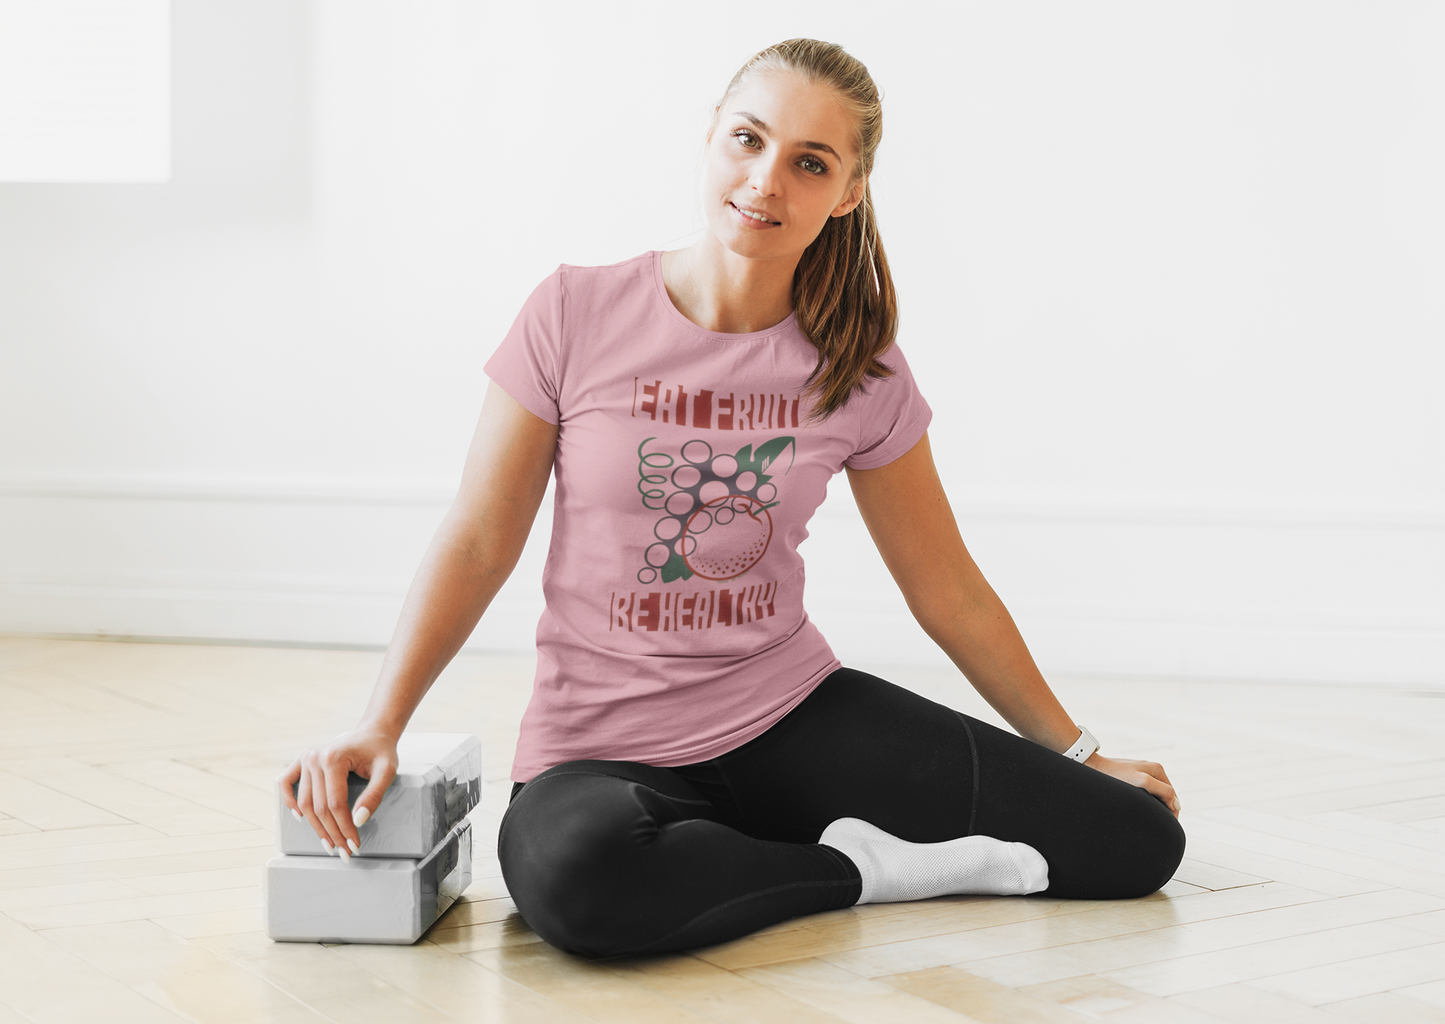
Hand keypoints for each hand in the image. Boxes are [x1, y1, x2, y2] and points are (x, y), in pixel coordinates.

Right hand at [278, 728, 398, 856]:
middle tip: (344, 852)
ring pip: (305, 802)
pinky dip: (289, 801)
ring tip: (329, 845)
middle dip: (332, 833)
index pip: (336, 804)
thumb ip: (374, 795)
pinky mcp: (302, 760)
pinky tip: (300, 818)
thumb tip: (358, 821)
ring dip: (316, 827)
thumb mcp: (387, 771)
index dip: (344, 828)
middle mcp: (315, 758)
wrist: (373, 734)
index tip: (355, 846)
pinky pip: (286, 783)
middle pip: (319, 807)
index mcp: (334, 758)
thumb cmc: (381, 751)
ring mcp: (306, 758)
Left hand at [1085, 752, 1179, 817]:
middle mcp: (1150, 769)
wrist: (1092, 767)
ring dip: (1156, 805)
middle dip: (1165, 808)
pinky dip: (1146, 802)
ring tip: (1151, 819)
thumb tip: (1176, 804)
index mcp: (1157, 769)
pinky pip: (1144, 792)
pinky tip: (1140, 810)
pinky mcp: (1130, 777)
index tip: (1170, 825)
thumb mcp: (1143, 783)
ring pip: (1154, 794)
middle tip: (1161, 824)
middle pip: (1164, 794)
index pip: (1173, 794)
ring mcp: (1140, 772)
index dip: (1173, 810)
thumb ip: (1163, 791)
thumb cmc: (1116, 775)